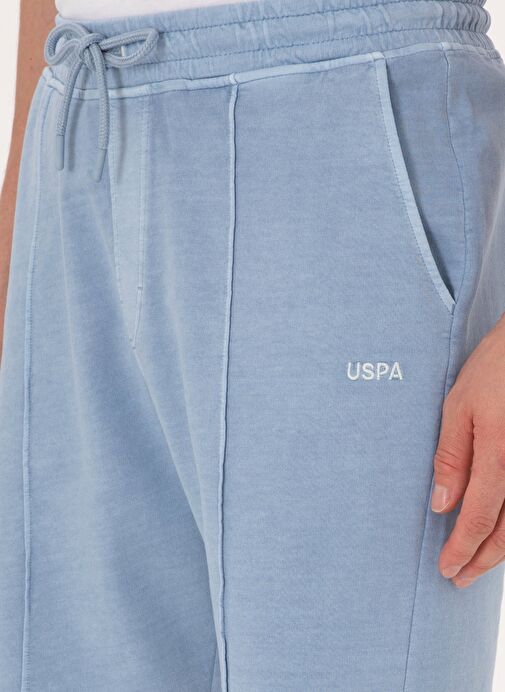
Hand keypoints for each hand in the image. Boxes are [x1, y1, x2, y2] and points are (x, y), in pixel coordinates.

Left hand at [432, 314, 504, 587]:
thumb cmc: (494, 369)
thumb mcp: (459, 406)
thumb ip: (451, 457)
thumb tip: (440, 504)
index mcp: (498, 453)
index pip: (478, 517)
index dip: (461, 548)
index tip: (446, 569)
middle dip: (483, 560)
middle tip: (460, 579)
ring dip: (502, 550)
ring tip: (479, 564)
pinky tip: (501, 532)